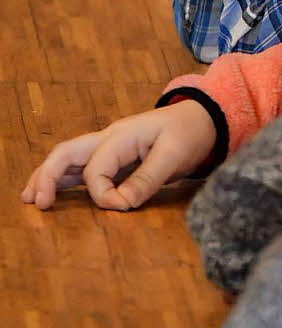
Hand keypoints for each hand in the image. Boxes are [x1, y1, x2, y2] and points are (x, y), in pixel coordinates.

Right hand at [21, 100, 216, 210]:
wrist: (203, 119)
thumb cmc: (189, 133)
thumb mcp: (174, 155)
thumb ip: (147, 179)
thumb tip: (121, 204)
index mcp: (123, 135)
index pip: (97, 168)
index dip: (104, 194)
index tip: (124, 207)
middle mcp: (110, 138)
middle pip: (68, 152)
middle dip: (48, 176)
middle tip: (38, 203)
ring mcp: (110, 145)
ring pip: (69, 157)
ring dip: (49, 176)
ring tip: (31, 198)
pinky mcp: (116, 155)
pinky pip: (83, 165)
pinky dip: (64, 177)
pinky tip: (54, 191)